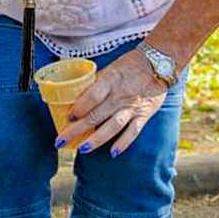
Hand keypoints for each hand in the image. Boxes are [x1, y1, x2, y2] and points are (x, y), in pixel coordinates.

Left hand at [56, 50, 170, 156]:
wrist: (157, 64)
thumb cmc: (128, 66)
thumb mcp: (109, 69)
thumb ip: (95, 84)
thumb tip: (75, 98)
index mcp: (110, 80)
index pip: (92, 96)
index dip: (79, 107)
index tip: (68, 117)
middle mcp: (120, 95)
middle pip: (96, 115)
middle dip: (77, 129)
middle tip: (61, 141)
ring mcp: (132, 106)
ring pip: (113, 126)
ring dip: (97, 139)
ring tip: (82, 149)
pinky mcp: (144, 115)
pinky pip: (133, 131)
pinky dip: (123, 143)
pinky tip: (113, 153)